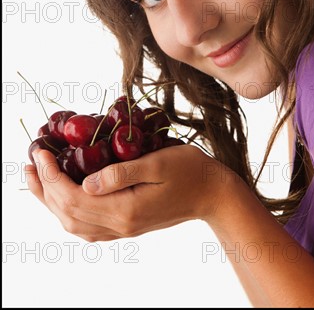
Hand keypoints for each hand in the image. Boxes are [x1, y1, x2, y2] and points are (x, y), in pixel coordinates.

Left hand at [26, 144, 238, 241]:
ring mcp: (124, 229)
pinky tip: (66, 199)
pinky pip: (89, 228)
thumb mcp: (157, 162)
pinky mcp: (128, 226)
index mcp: (125, 209)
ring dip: (52, 203)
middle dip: (44, 189)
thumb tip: (85, 181)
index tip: (41, 152)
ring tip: (40, 180)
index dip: (52, 175)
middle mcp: (120, 225)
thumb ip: (120, 173)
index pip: (74, 196)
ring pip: (75, 224)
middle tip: (31, 163)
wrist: (213, 195)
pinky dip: (69, 214)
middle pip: (68, 213)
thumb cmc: (190, 171)